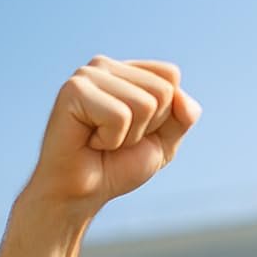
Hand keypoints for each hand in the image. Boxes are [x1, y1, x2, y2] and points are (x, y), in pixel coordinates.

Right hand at [24, 57, 200, 218]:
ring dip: (129, 135)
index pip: (170, 75)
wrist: (84, 190)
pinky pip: (120, 116)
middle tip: (117, 137)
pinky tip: (91, 141)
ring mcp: (87, 75)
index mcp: (125, 71)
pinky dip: (112, 139)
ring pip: (144, 104)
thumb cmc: (119, 164)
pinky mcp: (74, 90)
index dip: (164, 114)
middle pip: (162, 90)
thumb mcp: (164, 141)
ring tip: (103, 139)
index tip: (137, 129)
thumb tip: (183, 99)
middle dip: (148, 126)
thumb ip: (183, 117)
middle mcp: (104, 66)